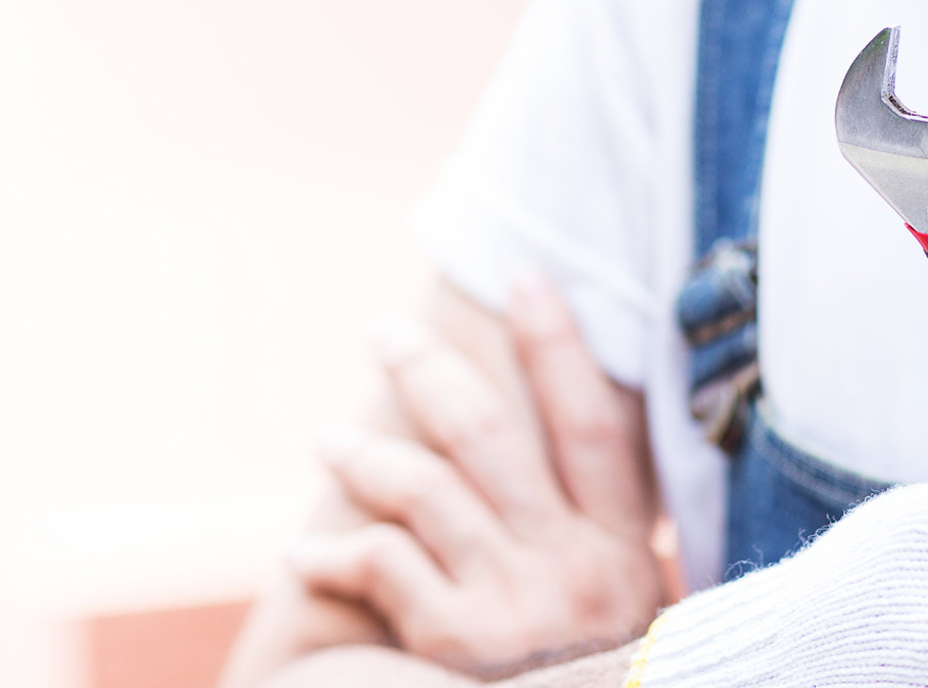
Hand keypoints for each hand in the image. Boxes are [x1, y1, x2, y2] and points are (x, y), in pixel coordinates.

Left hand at [288, 277, 664, 677]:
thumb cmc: (590, 683)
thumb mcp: (622, 615)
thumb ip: (596, 547)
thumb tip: (546, 459)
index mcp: (624, 550)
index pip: (593, 423)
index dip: (558, 345)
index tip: (526, 280)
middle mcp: (575, 566)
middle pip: (492, 436)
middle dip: (428, 374)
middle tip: (382, 336)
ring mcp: (514, 602)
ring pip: (424, 487)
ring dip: (364, 456)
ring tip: (329, 443)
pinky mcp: (455, 642)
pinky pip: (382, 563)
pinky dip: (335, 554)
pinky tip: (303, 554)